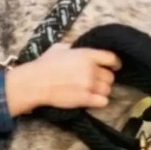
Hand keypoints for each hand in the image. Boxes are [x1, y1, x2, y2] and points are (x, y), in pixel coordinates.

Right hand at [4, 44, 120, 116]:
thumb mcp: (58, 48)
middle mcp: (91, 69)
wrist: (35, 83)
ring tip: (93, 91)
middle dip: (105, 79)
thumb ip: (72, 48)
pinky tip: (93, 100)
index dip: (115, 63)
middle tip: (96, 81)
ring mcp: (89, 85)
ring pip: (108, 90)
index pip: (111, 58)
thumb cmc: (44, 65)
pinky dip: (100, 101)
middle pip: (110, 77)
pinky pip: (103, 102)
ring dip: (102, 91)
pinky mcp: (85, 99)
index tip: (114, 66)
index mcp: (86, 54)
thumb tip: (76, 49)